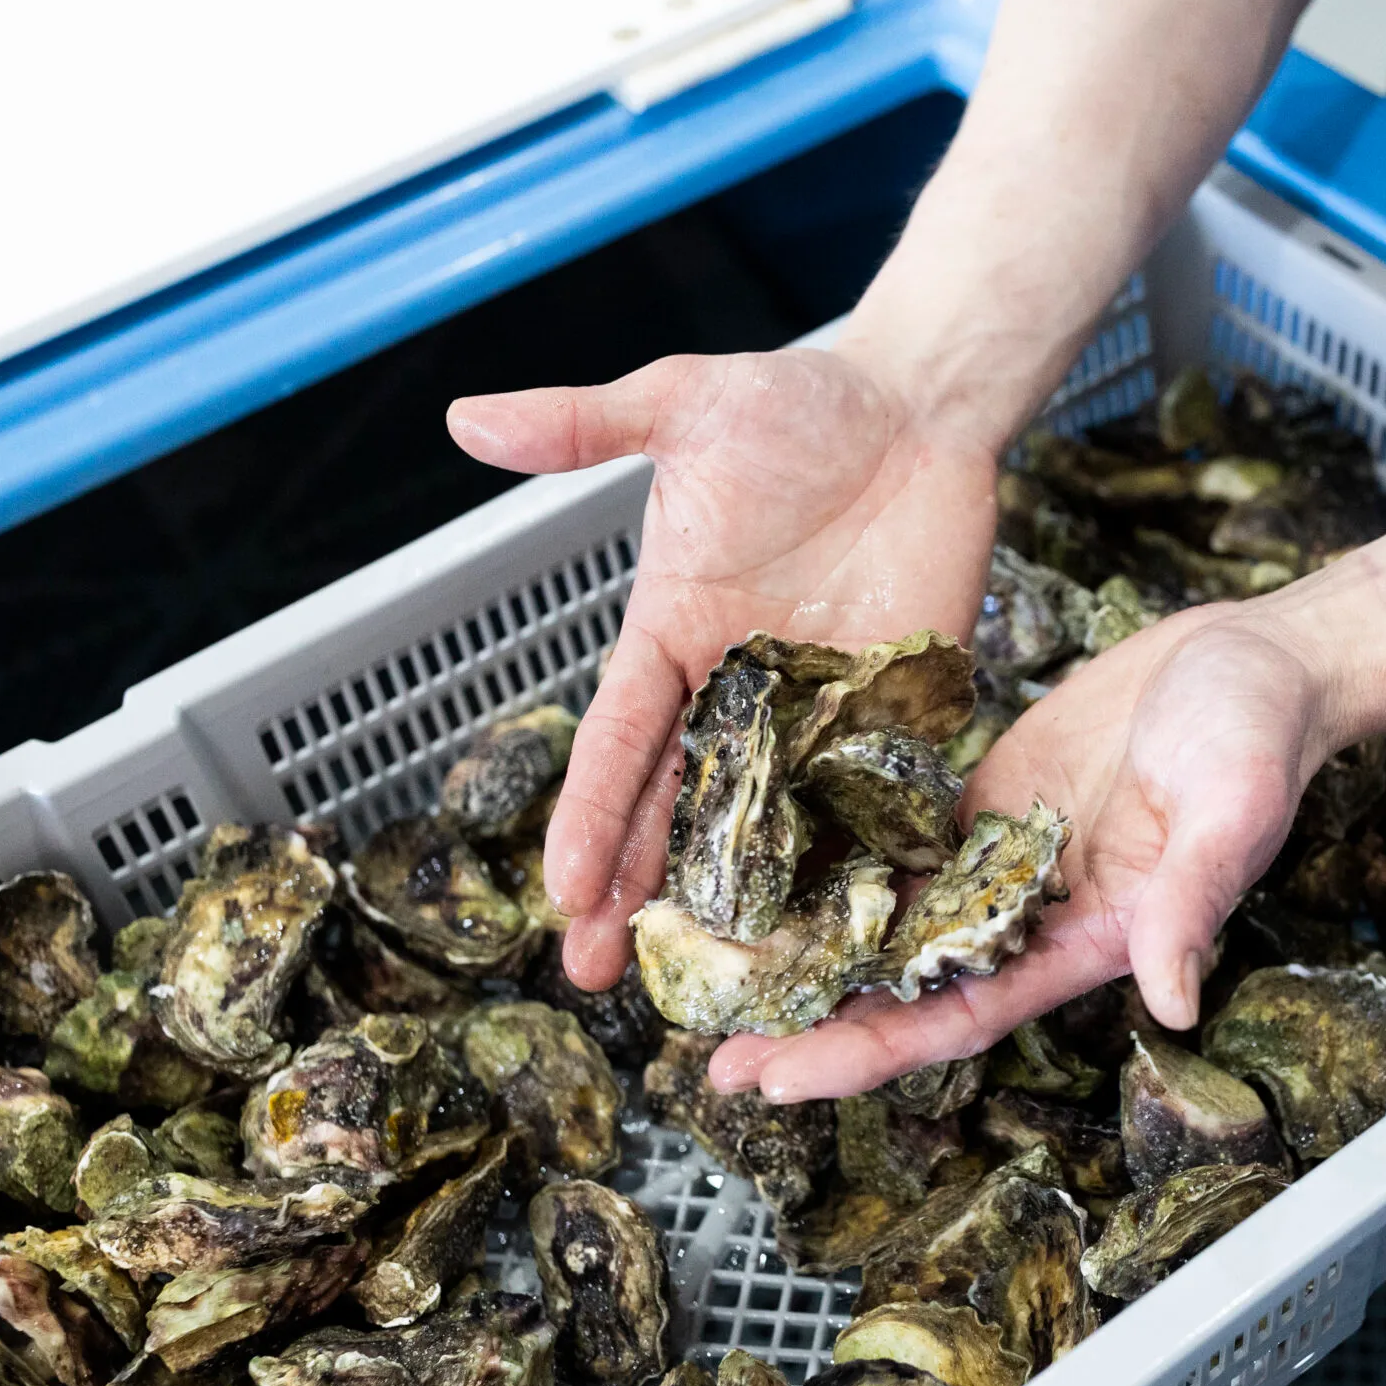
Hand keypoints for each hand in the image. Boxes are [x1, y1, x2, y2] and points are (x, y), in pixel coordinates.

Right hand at [447, 348, 1000, 990]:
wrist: (920, 408)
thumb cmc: (799, 403)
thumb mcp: (685, 405)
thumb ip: (584, 425)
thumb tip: (464, 417)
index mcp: (673, 634)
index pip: (620, 743)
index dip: (589, 817)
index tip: (558, 891)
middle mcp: (737, 688)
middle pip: (679, 807)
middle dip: (635, 892)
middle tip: (597, 976)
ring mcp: (816, 710)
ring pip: (768, 823)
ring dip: (739, 900)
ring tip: (712, 981)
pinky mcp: (894, 713)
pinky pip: (869, 800)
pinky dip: (854, 861)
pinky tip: (836, 930)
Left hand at [709, 606, 1331, 1101]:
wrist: (1253, 659)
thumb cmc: (1258, 734)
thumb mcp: (1232, 812)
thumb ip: (1193, 901)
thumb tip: (1172, 996)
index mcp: (1085, 939)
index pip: (960, 1017)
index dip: (871, 1055)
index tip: (786, 1082)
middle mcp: (1029, 915)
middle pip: (903, 992)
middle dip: (812, 1028)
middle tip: (714, 1059)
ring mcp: (1000, 860)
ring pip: (886, 927)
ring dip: (809, 957)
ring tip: (713, 978)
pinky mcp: (983, 802)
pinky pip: (897, 848)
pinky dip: (835, 870)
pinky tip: (764, 880)